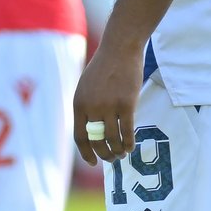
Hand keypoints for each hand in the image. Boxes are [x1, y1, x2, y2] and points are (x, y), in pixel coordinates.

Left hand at [71, 35, 146, 165]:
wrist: (119, 48)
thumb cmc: (104, 67)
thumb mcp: (86, 86)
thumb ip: (86, 106)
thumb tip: (91, 129)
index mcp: (79, 104)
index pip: (79, 136)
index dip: (86, 152)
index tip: (92, 162)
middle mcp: (92, 107)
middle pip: (96, 141)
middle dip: (104, 155)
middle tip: (111, 159)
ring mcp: (109, 106)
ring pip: (112, 139)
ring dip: (118, 151)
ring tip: (122, 154)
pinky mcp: (126, 104)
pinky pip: (127, 131)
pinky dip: (129, 143)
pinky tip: (131, 147)